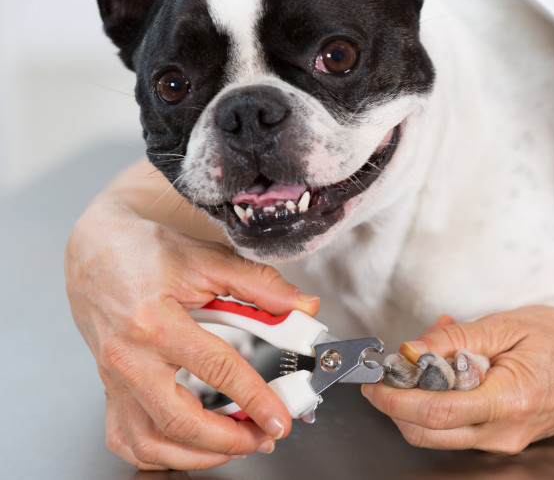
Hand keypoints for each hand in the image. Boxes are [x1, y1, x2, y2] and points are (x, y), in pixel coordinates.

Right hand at [65, 196, 319, 469]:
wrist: (96, 252)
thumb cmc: (146, 253)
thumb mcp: (208, 259)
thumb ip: (260, 284)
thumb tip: (302, 306)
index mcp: (155, 321)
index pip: (216, 369)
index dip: (255, 398)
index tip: (280, 418)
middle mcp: (129, 357)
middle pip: (179, 421)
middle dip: (229, 440)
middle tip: (264, 437)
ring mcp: (114, 379)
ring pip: (150, 442)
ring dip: (197, 456)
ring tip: (236, 446)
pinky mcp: (109, 389)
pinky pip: (124, 439)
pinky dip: (158, 455)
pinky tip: (189, 449)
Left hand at [362, 306, 553, 453]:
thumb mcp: (510, 324)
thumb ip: (458, 338)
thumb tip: (413, 349)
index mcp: (509, 400)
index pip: (435, 412)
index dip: (395, 399)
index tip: (375, 381)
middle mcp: (506, 432)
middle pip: (428, 434)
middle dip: (397, 406)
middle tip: (389, 373)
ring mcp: (508, 441)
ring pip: (441, 436)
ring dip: (420, 402)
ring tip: (429, 359)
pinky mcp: (508, 440)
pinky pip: (463, 429)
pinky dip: (445, 403)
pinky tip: (453, 371)